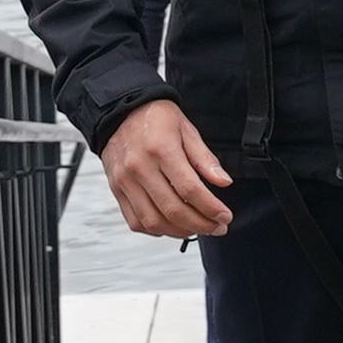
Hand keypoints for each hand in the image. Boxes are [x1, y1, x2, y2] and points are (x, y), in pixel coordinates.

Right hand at [101, 99, 233, 238]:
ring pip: (154, 221)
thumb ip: (205, 159)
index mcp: (161, 150)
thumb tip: (224, 182)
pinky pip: (136, 221)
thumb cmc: (155, 118)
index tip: (225, 217)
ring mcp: (125, 181)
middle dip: (201, 225)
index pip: (190, 189)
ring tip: (198, 229)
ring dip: (180, 231)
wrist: (121, 111)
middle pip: (173, 209)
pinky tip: (173, 225)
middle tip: (217, 228)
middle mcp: (140, 168)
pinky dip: (157, 230)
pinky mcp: (117, 190)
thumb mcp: (187, 130)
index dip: (211, 208)